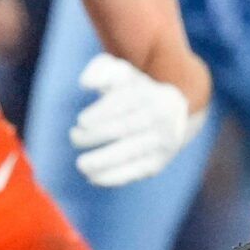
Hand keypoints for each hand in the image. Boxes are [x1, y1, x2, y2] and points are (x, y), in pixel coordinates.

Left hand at [70, 55, 203, 187]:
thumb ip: (101, 70)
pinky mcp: (160, 162)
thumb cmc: (136, 91)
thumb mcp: (122, 73)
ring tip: (81, 165)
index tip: (81, 121)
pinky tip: (93, 178)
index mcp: (152, 94)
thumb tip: (85, 84)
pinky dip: (114, 177)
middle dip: (95, 136)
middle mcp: (163, 119)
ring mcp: (164, 142)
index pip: (124, 103)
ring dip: (102, 161)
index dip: (101, 114)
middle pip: (125, 128)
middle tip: (75, 137)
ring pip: (131, 153)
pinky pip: (137, 171)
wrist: (175, 113)